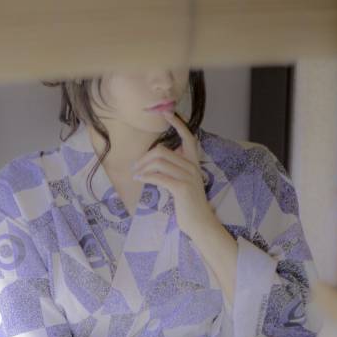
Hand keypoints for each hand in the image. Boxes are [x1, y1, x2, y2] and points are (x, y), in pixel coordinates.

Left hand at [131, 109, 214, 239]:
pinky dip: (146, 176)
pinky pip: (159, 176)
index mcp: (194, 163)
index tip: (166, 113)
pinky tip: (140, 179)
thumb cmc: (190, 204)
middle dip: (145, 157)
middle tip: (136, 166)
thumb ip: (177, 169)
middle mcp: (192, 166)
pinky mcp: (181, 188)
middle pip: (163, 151)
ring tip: (136, 174)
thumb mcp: (184, 182)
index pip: (188, 137)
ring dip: (143, 167)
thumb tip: (160, 159)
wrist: (200, 223)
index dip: (177, 123)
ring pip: (159, 162)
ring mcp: (188, 177)